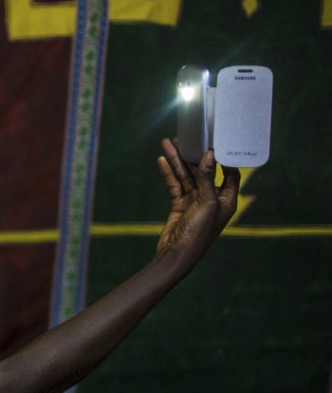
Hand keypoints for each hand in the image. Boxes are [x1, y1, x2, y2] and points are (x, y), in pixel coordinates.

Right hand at [154, 138, 238, 264]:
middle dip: (193, 155)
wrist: (176, 255)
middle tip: (185, 137)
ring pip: (186, 176)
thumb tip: (209, 155)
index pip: (230, 173)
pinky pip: (175, 185)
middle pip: (203, 171)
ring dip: (177, 160)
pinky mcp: (180, 205)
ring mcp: (195, 201)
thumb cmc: (199, 233)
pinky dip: (169, 173)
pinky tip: (162, 160)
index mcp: (227, 200)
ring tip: (168, 143)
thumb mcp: (207, 204)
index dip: (224, 158)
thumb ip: (206, 179)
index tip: (216, 141)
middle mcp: (212, 199)